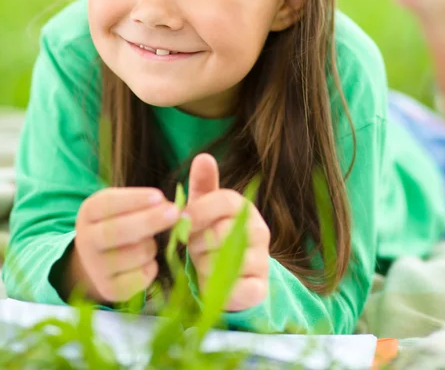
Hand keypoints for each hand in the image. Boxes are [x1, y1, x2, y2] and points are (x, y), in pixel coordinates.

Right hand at [73, 187, 179, 302]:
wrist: (101, 258)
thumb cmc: (120, 222)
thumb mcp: (124, 206)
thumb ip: (145, 204)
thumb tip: (176, 208)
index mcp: (89, 212)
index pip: (109, 203)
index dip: (135, 199)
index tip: (159, 196)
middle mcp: (86, 240)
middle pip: (119, 230)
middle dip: (150, 220)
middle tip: (175, 212)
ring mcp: (96, 267)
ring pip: (138, 253)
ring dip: (152, 246)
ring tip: (147, 243)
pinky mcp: (109, 289)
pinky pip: (142, 276)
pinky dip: (151, 266)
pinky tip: (144, 262)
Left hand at [185, 153, 269, 311]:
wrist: (230, 276)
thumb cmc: (212, 235)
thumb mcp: (204, 209)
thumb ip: (203, 185)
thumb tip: (204, 157)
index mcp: (244, 208)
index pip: (226, 201)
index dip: (200, 210)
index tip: (182, 220)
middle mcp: (259, 230)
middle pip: (222, 232)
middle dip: (198, 243)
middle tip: (193, 247)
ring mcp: (263, 259)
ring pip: (226, 262)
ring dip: (205, 266)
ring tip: (203, 264)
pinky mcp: (260, 287)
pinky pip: (238, 288)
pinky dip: (220, 288)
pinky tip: (213, 283)